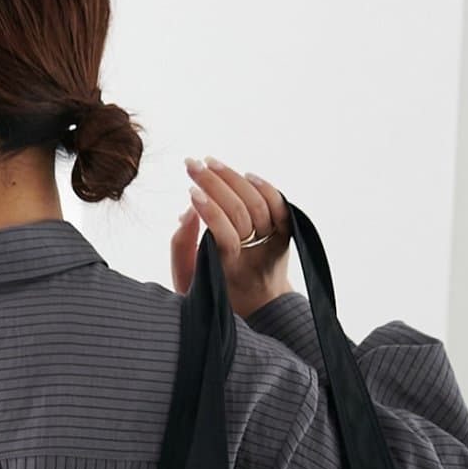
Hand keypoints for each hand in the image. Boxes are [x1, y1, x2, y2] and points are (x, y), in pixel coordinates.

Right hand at [170, 155, 292, 317]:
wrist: (260, 304)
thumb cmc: (216, 289)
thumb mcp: (187, 279)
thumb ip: (181, 246)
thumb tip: (187, 211)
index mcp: (232, 271)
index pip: (225, 236)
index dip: (209, 212)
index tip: (190, 193)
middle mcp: (257, 256)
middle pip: (241, 212)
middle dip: (214, 183)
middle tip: (191, 165)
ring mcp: (274, 244)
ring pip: (258, 203)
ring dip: (232, 178)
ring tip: (210, 163)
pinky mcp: (286, 234)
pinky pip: (278, 204)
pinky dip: (262, 186)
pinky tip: (244, 174)